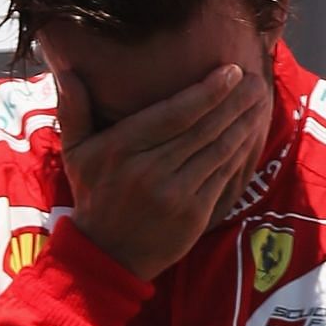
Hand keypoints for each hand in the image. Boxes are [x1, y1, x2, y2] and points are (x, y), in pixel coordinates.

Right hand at [54, 63, 267, 280]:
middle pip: (203, 128)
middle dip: (234, 101)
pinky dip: (240, 154)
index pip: (175, 113)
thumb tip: (66, 69)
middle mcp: (151, 170)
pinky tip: (251, 135)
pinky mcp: (193, 214)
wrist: (106, 255)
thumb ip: (73, 110)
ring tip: (259, 101)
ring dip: (243, 123)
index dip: (207, 91)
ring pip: (218, 150)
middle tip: (255, 79)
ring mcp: (175, 194)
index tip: (229, 71)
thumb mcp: (76, 153)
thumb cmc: (94, 196)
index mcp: (124, 148)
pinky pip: (223, 177)